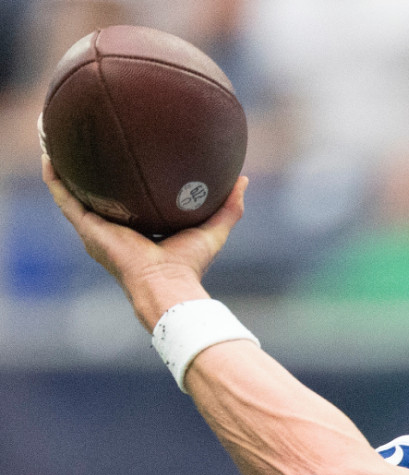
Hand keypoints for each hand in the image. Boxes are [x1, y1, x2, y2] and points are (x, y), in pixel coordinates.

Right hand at [41, 153, 247, 329]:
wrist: (166, 283)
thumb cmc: (189, 264)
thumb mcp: (213, 229)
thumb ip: (229, 207)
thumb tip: (242, 180)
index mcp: (140, 228)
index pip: (130, 201)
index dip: (126, 181)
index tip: (128, 156)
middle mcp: (114, 228)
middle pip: (99, 195)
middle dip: (91, 172)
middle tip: (90, 141)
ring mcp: (97, 228)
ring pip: (75, 194)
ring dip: (65, 169)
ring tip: (60, 141)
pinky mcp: (87, 228)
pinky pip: (65, 199)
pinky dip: (55, 179)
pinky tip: (50, 156)